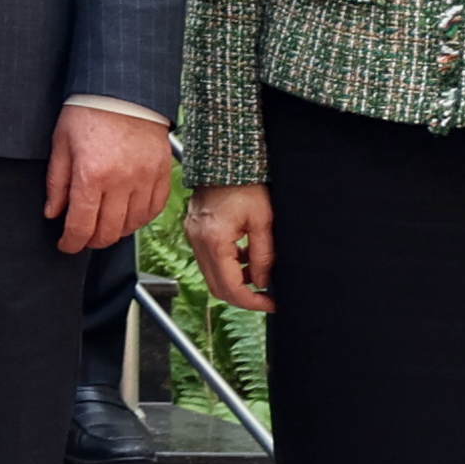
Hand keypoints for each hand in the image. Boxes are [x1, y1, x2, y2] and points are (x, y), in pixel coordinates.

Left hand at [46, 103, 173, 255]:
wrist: (124, 89)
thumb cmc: (89, 112)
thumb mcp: (61, 143)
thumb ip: (57, 183)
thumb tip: (53, 214)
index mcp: (91, 174)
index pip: (81, 225)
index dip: (71, 243)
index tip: (66, 245)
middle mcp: (121, 181)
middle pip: (108, 232)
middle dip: (92, 241)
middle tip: (83, 237)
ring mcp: (145, 178)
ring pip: (132, 225)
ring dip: (116, 232)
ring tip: (104, 225)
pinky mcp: (162, 174)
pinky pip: (154, 210)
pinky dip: (140, 219)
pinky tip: (127, 215)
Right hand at [184, 181, 276, 315]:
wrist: (225, 159)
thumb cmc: (246, 184)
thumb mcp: (263, 220)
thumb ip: (263, 255)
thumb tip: (263, 282)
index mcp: (214, 241)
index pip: (231, 288)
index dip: (253, 302)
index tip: (271, 304)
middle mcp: (198, 242)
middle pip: (217, 287)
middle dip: (243, 296)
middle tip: (266, 297)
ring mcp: (193, 236)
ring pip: (212, 275)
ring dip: (235, 280)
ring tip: (259, 272)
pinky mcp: (195, 231)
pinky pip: (209, 260)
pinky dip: (227, 266)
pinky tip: (245, 256)